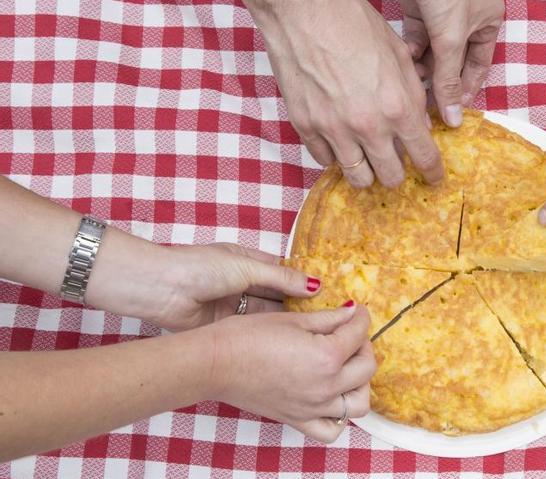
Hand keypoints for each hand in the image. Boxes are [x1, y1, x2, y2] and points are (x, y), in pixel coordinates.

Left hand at [138, 243, 320, 331]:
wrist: (160, 289)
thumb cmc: (201, 268)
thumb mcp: (246, 267)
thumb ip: (282, 278)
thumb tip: (316, 285)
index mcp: (248, 261)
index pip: (283, 271)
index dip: (304, 282)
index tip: (330, 293)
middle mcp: (243, 283)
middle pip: (278, 294)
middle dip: (300, 303)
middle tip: (330, 316)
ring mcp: (235, 305)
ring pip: (268, 313)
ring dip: (288, 319)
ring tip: (318, 330)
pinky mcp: (226, 326)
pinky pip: (254, 329)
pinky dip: (271, 332)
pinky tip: (293, 339)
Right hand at [208, 304, 374, 442]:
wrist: (214, 363)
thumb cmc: (246, 336)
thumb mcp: (293, 320)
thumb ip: (329, 318)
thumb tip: (352, 312)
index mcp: (326, 356)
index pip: (358, 333)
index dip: (361, 317)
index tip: (357, 312)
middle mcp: (326, 386)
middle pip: (367, 368)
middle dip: (364, 345)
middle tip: (350, 335)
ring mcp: (313, 408)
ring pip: (359, 404)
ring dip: (360, 384)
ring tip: (346, 367)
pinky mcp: (298, 419)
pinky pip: (332, 429)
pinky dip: (340, 417)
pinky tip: (332, 398)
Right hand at [236, 0, 442, 187]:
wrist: (303, 10)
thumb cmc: (354, 24)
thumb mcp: (398, 55)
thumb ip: (412, 96)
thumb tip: (419, 124)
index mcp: (397, 107)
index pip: (423, 156)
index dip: (432, 172)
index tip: (433, 177)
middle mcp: (367, 125)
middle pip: (390, 177)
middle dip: (398, 175)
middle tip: (396, 166)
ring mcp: (333, 129)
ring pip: (357, 178)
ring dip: (367, 173)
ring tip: (368, 160)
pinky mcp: (305, 126)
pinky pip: (325, 160)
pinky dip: (336, 156)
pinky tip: (340, 142)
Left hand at [391, 0, 503, 125]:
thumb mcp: (450, 38)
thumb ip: (449, 79)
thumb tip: (453, 118)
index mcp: (488, 19)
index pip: (479, 64)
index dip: (467, 88)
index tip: (453, 112)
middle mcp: (467, 15)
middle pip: (453, 59)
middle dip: (439, 79)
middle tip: (426, 102)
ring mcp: (441, 9)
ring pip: (432, 49)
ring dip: (422, 66)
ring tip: (413, 83)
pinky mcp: (418, 3)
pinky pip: (416, 34)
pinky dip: (409, 48)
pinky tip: (402, 60)